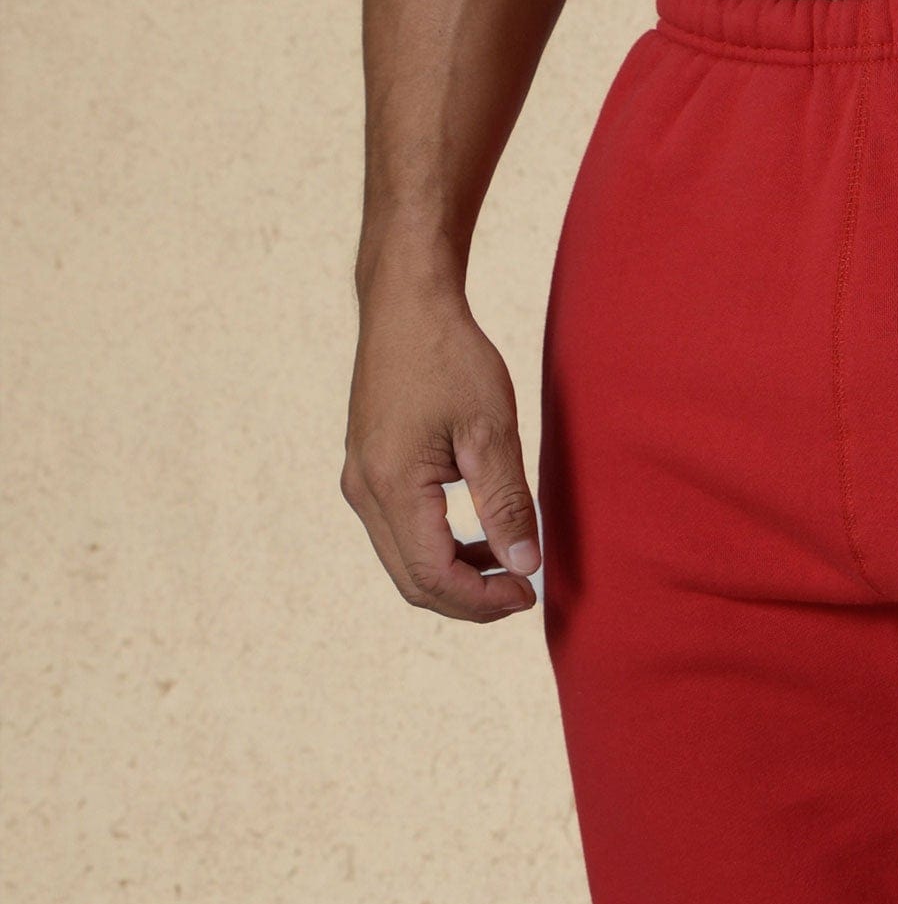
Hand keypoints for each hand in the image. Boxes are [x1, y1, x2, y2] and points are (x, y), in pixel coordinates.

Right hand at [342, 274, 539, 622]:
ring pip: (405, 563)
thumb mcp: (491, 432)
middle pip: (414, 583)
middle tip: (522, 592)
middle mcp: (364, 490)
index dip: (484, 600)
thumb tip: (526, 566)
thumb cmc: (449, 356)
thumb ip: (507, 504)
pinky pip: (401, 535)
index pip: (435, 577)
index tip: (530, 594)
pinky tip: (481, 539)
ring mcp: (360, 481)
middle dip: (470, 600)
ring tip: (508, 564)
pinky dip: (441, 550)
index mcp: (391, 484)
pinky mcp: (367, 471)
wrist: (406, 303)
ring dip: (456, 577)